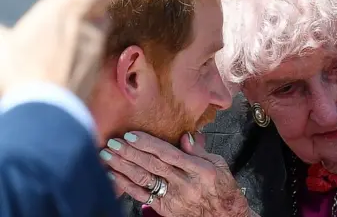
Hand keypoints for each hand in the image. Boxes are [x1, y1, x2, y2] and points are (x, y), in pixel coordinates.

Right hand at [0, 0, 119, 99]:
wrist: (43, 114)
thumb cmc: (22, 71)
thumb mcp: (2, 38)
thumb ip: (7, 25)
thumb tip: (7, 27)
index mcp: (71, 10)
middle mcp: (91, 31)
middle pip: (100, 9)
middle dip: (85, 5)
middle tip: (62, 8)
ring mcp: (95, 56)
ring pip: (96, 34)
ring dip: (80, 31)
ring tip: (52, 38)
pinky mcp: (94, 77)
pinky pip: (90, 58)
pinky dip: (78, 54)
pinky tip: (57, 61)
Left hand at [101, 131, 251, 216]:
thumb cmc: (223, 189)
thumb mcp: (219, 165)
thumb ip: (200, 151)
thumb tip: (185, 136)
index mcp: (200, 170)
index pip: (169, 154)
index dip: (149, 144)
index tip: (131, 134)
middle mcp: (186, 184)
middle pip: (153, 165)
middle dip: (130, 152)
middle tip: (112, 141)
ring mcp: (174, 198)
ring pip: (144, 179)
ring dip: (123, 166)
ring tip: (107, 155)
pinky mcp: (166, 209)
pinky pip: (142, 196)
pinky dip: (126, 185)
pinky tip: (113, 175)